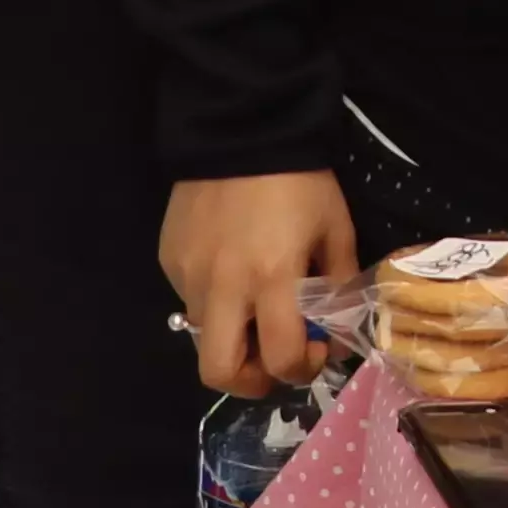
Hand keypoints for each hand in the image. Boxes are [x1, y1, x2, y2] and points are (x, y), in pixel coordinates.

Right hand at [163, 171, 354, 398]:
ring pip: (202, 337)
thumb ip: (338, 287)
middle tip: (272, 358)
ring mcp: (188, 275)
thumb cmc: (300, 180)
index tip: (316, 350)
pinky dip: (213, 301)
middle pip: (219, 372)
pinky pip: (189, 300)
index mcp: (272, 279)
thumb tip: (338, 335)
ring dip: (232, 337)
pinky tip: (232, 267)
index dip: (303, 369)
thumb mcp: (335, 229)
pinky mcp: (168, 259)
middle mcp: (223, 287)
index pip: (281, 359)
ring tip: (254, 305)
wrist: (241, 127)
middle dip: (250, 380)